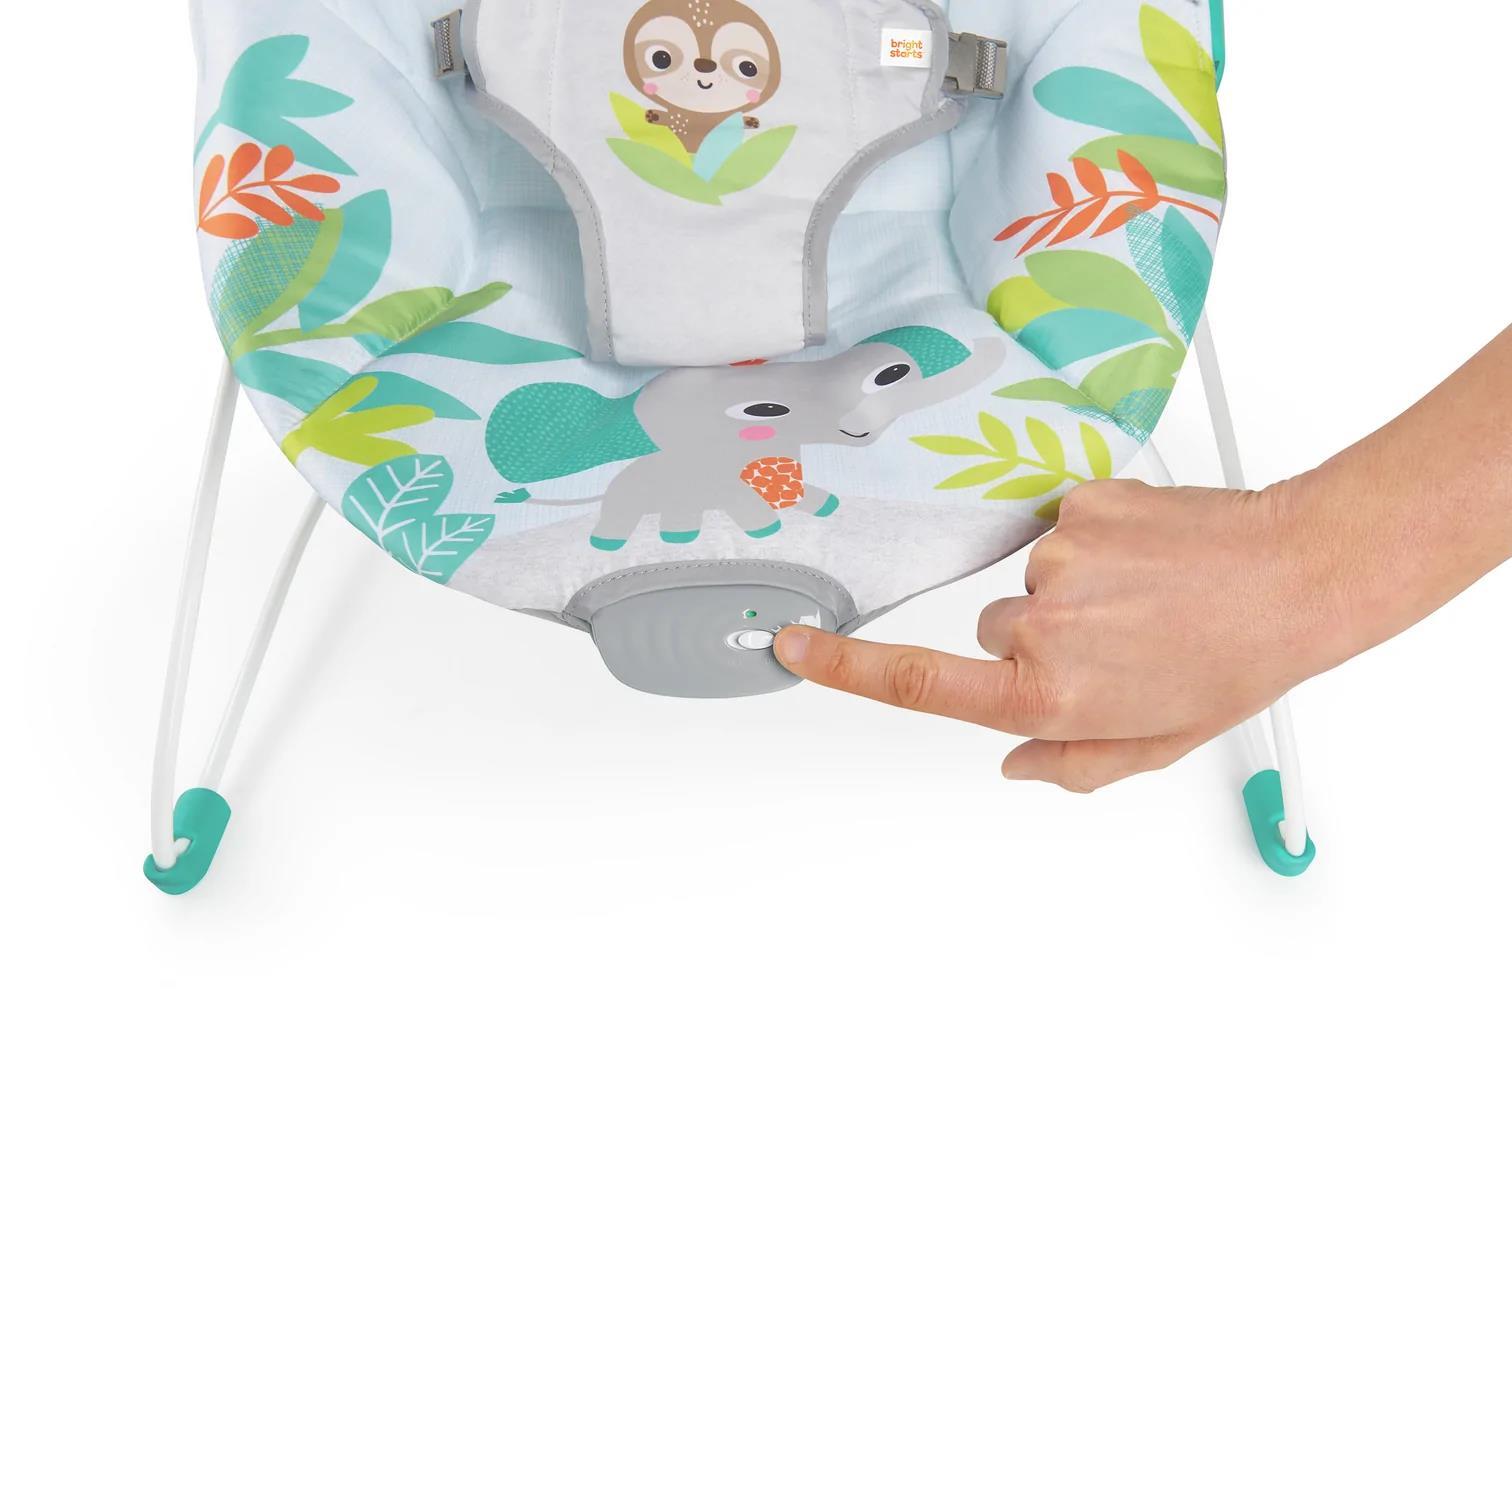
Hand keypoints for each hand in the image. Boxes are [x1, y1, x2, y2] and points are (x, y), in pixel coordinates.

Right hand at [775, 478, 1356, 791]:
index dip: (843, 669)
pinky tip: (1150, 561)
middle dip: (1038, 643)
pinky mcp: (1081, 505)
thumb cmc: (1233, 661)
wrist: (1296, 575)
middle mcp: (1041, 627)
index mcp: (1047, 695)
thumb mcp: (1151, 744)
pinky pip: (1062, 529)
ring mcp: (1058, 560)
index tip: (793, 647)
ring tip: (1148, 601)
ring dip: (1076, 593)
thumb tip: (1017, 762)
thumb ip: (1067, 764)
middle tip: (1118, 644)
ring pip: (1030, 583)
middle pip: (991, 633)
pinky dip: (1097, 545)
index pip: (917, 683)